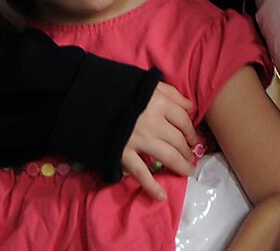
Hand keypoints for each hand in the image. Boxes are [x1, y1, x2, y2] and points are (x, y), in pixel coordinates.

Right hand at [122, 82, 198, 199]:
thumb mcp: (148, 84)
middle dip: (188, 151)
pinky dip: (152, 186)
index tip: (193, 139)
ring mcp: (138, 140)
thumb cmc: (120, 89)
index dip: (191, 131)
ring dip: (181, 166)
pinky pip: (141, 173)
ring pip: (168, 156)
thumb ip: (172, 94)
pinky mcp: (123, 154)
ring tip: (187, 171)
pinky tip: (162, 196)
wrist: (87, 99)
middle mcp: (153, 122)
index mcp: (159, 103)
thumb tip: (191, 107)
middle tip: (192, 157)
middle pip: (178, 140)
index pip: (184, 120)